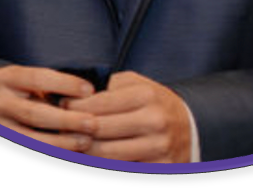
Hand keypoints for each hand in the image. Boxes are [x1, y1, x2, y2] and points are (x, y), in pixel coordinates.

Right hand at [0, 65, 97, 151]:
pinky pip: (27, 147)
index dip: (65, 84)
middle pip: (33, 113)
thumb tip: (88, 94)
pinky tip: (70, 153)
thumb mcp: (28, 80)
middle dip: (66, 120)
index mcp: (8, 78)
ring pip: (28, 138)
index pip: (38, 78)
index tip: (89, 90)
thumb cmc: (20, 90)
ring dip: (60, 142)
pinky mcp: (2, 139)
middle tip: (92, 123)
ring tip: (85, 141)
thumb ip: (50, 86)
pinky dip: (50, 152)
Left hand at [64, 71, 190, 162]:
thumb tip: (78, 97)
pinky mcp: (160, 168)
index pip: (100, 103)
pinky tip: (93, 157)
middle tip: (62, 128)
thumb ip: (112, 86)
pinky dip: (104, 165)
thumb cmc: (155, 103)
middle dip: (75, 130)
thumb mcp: (139, 84)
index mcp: (146, 96)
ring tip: (73, 145)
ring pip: (106, 155)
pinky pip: (122, 169)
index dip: (75, 106)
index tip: (63, 106)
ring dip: (84, 152)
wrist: (190, 126)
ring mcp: (157, 148)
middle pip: (100, 130)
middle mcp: (153, 121)